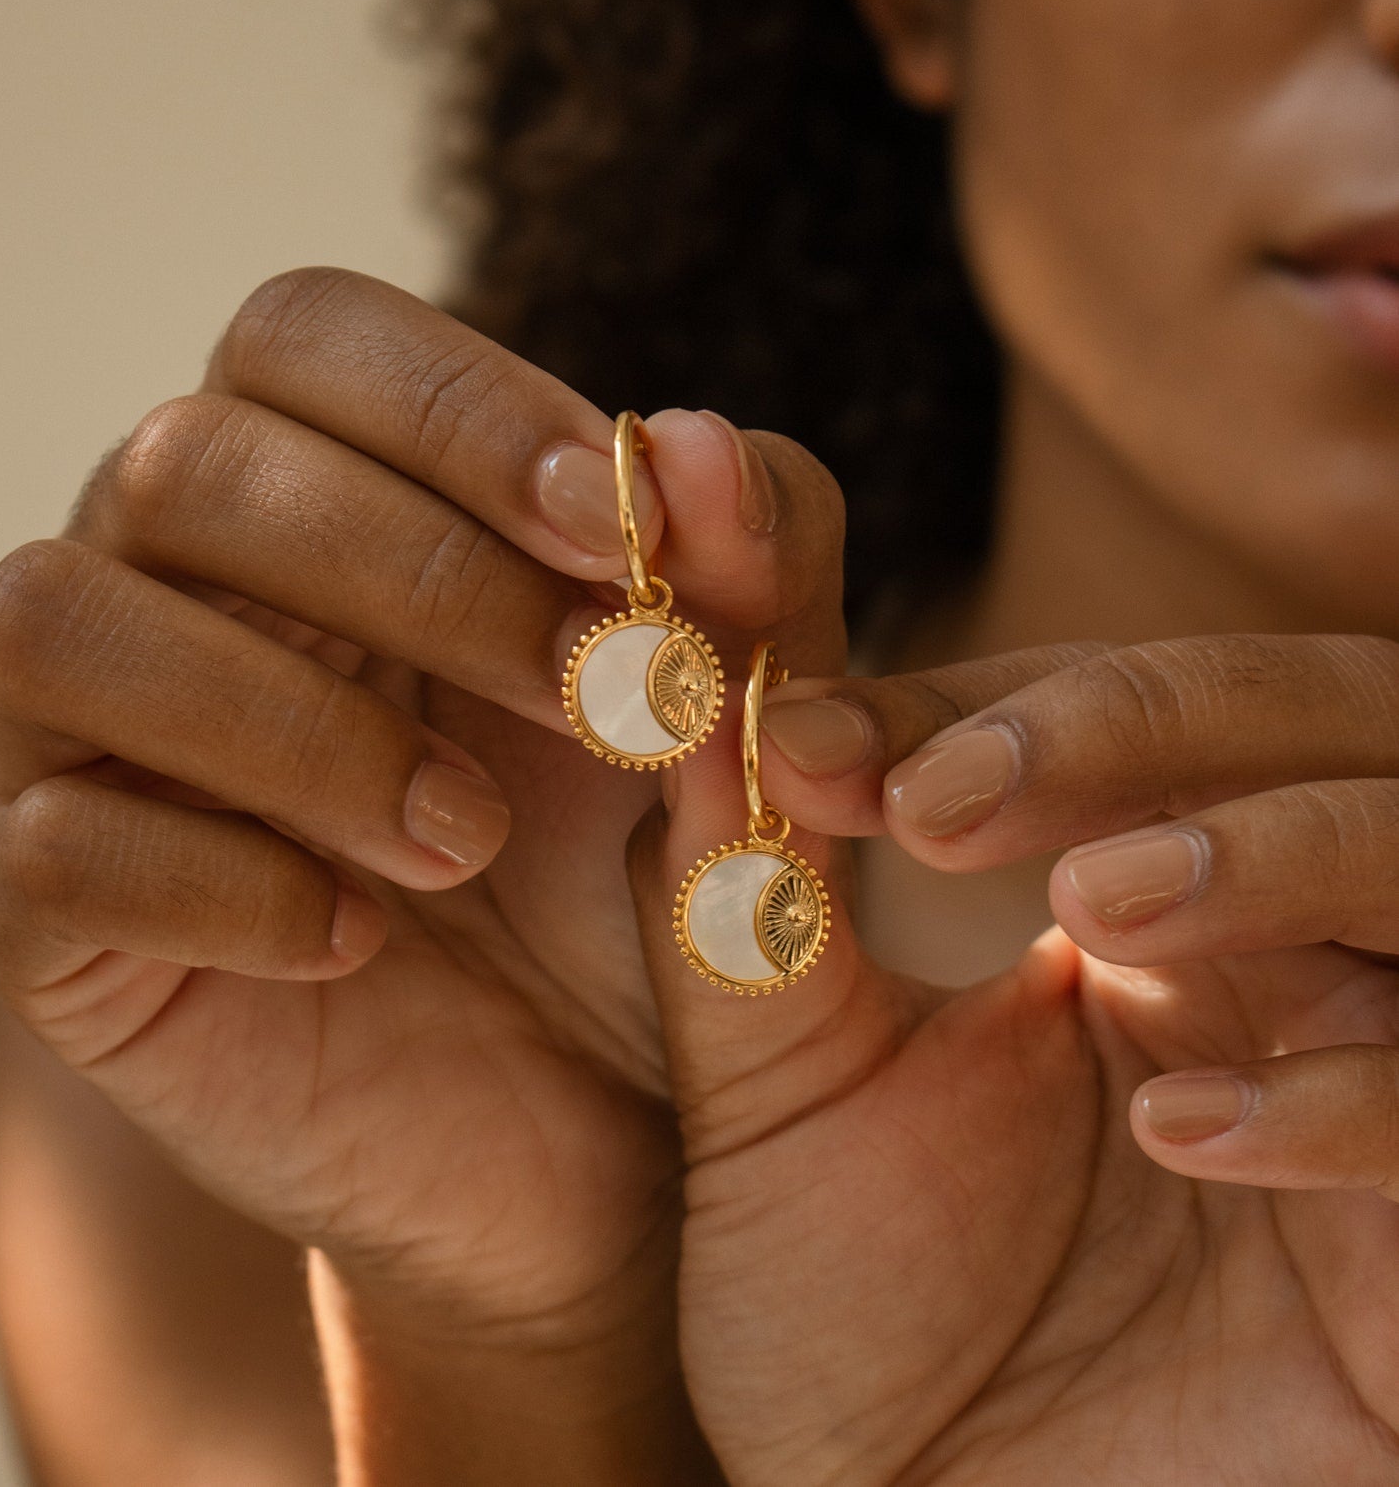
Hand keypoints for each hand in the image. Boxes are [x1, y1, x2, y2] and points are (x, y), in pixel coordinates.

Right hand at [0, 268, 844, 1477]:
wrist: (572, 1115)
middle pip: (191, 460)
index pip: (311, 334)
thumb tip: (697, 441)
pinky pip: (48, 843)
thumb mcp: (723, 723)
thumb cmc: (630, 873)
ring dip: (296, 724)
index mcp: (318, 484)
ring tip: (468, 840)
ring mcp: (75, 736)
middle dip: (416, 572)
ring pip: (60, 621)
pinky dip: (216, 883)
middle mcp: (166, 576)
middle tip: (596, 699)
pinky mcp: (39, 906)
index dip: (459, 407)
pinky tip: (352, 940)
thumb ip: (741, 575)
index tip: (618, 530)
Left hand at [631, 633, 1398, 1484]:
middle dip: (1147, 723)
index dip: (978, 704)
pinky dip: (1350, 1094)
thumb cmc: (860, 1323)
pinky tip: (1179, 1129)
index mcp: (1145, 901)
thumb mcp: (776, 1101)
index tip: (804, 741)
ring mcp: (1387, 1076)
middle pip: (1314, 718)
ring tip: (1100, 900)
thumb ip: (743, 912)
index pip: (1106, 716)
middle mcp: (1291, 959)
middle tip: (951, 793)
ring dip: (1275, 849)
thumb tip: (698, 714)